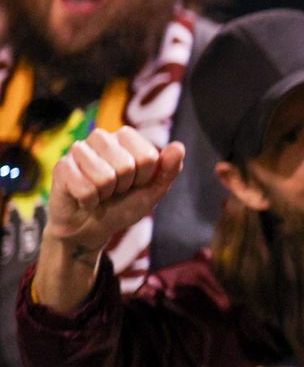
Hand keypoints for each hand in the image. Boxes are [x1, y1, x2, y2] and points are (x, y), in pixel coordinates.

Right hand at [43, 128, 184, 251]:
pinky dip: (88, 201)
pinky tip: (84, 198)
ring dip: (105, 194)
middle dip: (124, 186)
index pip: (148, 156)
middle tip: (115, 190)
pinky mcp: (61, 166)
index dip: (145, 178)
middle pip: (126, 165)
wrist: (91, 228)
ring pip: (104, 177)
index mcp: (127, 139)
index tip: (136, 183)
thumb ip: (168, 170)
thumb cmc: (123, 205)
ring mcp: (79, 150)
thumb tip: (178, 147)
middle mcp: (102, 138)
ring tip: (100, 193)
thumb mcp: (152, 191)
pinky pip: (84, 189)